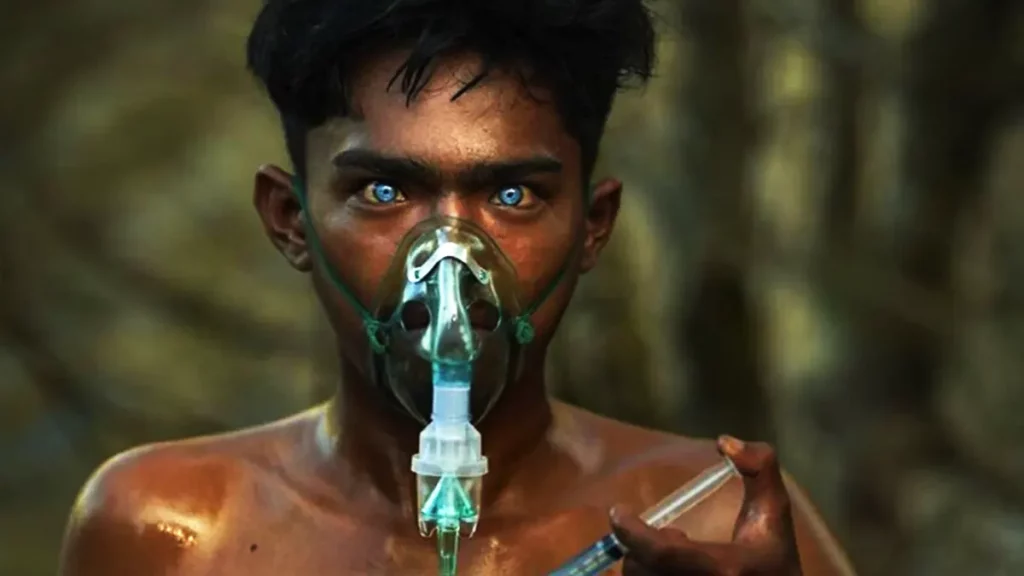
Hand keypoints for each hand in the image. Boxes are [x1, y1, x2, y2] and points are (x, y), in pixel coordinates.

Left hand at [610, 436, 800, 575]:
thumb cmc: (775, 556)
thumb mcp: (775, 509)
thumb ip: (760, 467)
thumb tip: (724, 441)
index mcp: (723, 567)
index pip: (661, 552)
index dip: (632, 532)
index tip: (618, 511)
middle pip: (640, 569)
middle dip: (641, 546)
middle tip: (671, 535)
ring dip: (645, 563)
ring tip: (675, 556)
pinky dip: (650, 575)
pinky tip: (673, 571)